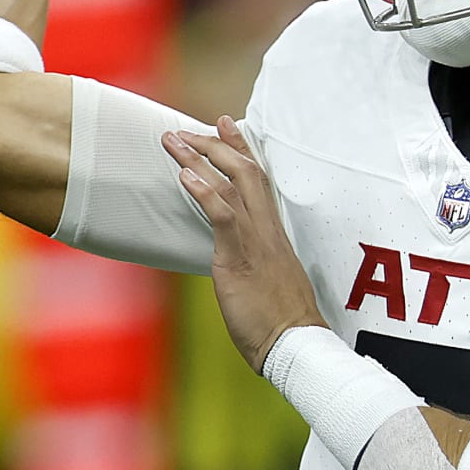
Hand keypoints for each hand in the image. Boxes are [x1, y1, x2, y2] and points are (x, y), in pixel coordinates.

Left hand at [164, 116, 325, 371]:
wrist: (295, 344)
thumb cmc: (281, 322)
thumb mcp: (267, 282)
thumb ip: (252, 262)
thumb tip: (237, 258)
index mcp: (273, 233)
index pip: (258, 179)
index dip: (242, 148)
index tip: (225, 124)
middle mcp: (266, 229)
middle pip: (246, 170)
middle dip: (217, 144)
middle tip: (189, 127)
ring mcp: (255, 240)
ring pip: (231, 184)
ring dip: (199, 158)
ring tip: (174, 140)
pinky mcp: (240, 256)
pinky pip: (222, 216)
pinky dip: (203, 192)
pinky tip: (184, 175)